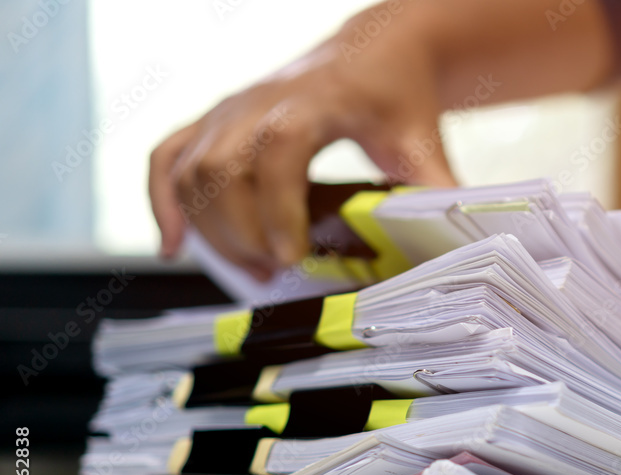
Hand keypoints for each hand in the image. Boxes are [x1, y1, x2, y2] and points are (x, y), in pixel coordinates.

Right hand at [149, 4, 457, 280]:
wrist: (373, 49)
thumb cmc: (396, 93)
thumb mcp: (420, 140)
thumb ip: (433, 191)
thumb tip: (455, 247)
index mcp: (316, 101)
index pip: (279, 148)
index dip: (278, 206)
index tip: (291, 256)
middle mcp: (260, 101)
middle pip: (224, 168)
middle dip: (244, 234)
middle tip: (278, 276)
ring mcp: (230, 109)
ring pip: (192, 171)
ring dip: (212, 230)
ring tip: (253, 271)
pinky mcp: (213, 120)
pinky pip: (167, 158)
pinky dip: (163, 203)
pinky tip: (175, 246)